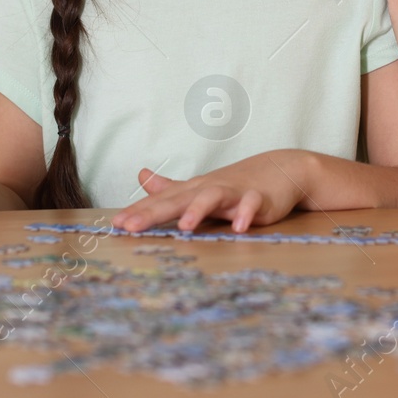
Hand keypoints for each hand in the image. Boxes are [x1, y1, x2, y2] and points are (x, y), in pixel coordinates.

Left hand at [110, 151, 310, 232]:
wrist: (282, 169)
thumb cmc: (238, 183)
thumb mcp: (201, 187)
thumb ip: (171, 188)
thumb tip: (141, 177)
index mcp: (194, 190)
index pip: (162, 201)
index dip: (139, 212)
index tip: (115, 225)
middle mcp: (210, 188)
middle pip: (178, 199)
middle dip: (153, 213)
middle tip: (130, 226)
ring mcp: (235, 192)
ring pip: (213, 198)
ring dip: (199, 210)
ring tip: (186, 227)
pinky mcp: (259, 199)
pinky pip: (252, 205)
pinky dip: (246, 214)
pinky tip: (240, 227)